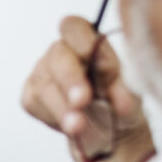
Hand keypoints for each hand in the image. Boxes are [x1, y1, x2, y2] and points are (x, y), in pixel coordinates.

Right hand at [21, 15, 153, 161]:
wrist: (111, 133)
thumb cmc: (121, 103)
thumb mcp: (130, 92)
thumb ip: (122, 85)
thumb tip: (115, 88)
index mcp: (86, 39)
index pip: (75, 28)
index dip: (84, 43)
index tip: (102, 67)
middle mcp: (61, 52)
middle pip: (57, 56)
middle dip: (70, 80)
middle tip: (82, 101)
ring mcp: (42, 73)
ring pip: (44, 84)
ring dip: (61, 107)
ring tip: (78, 126)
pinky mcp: (31, 96)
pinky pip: (34, 102)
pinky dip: (53, 116)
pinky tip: (70, 127)